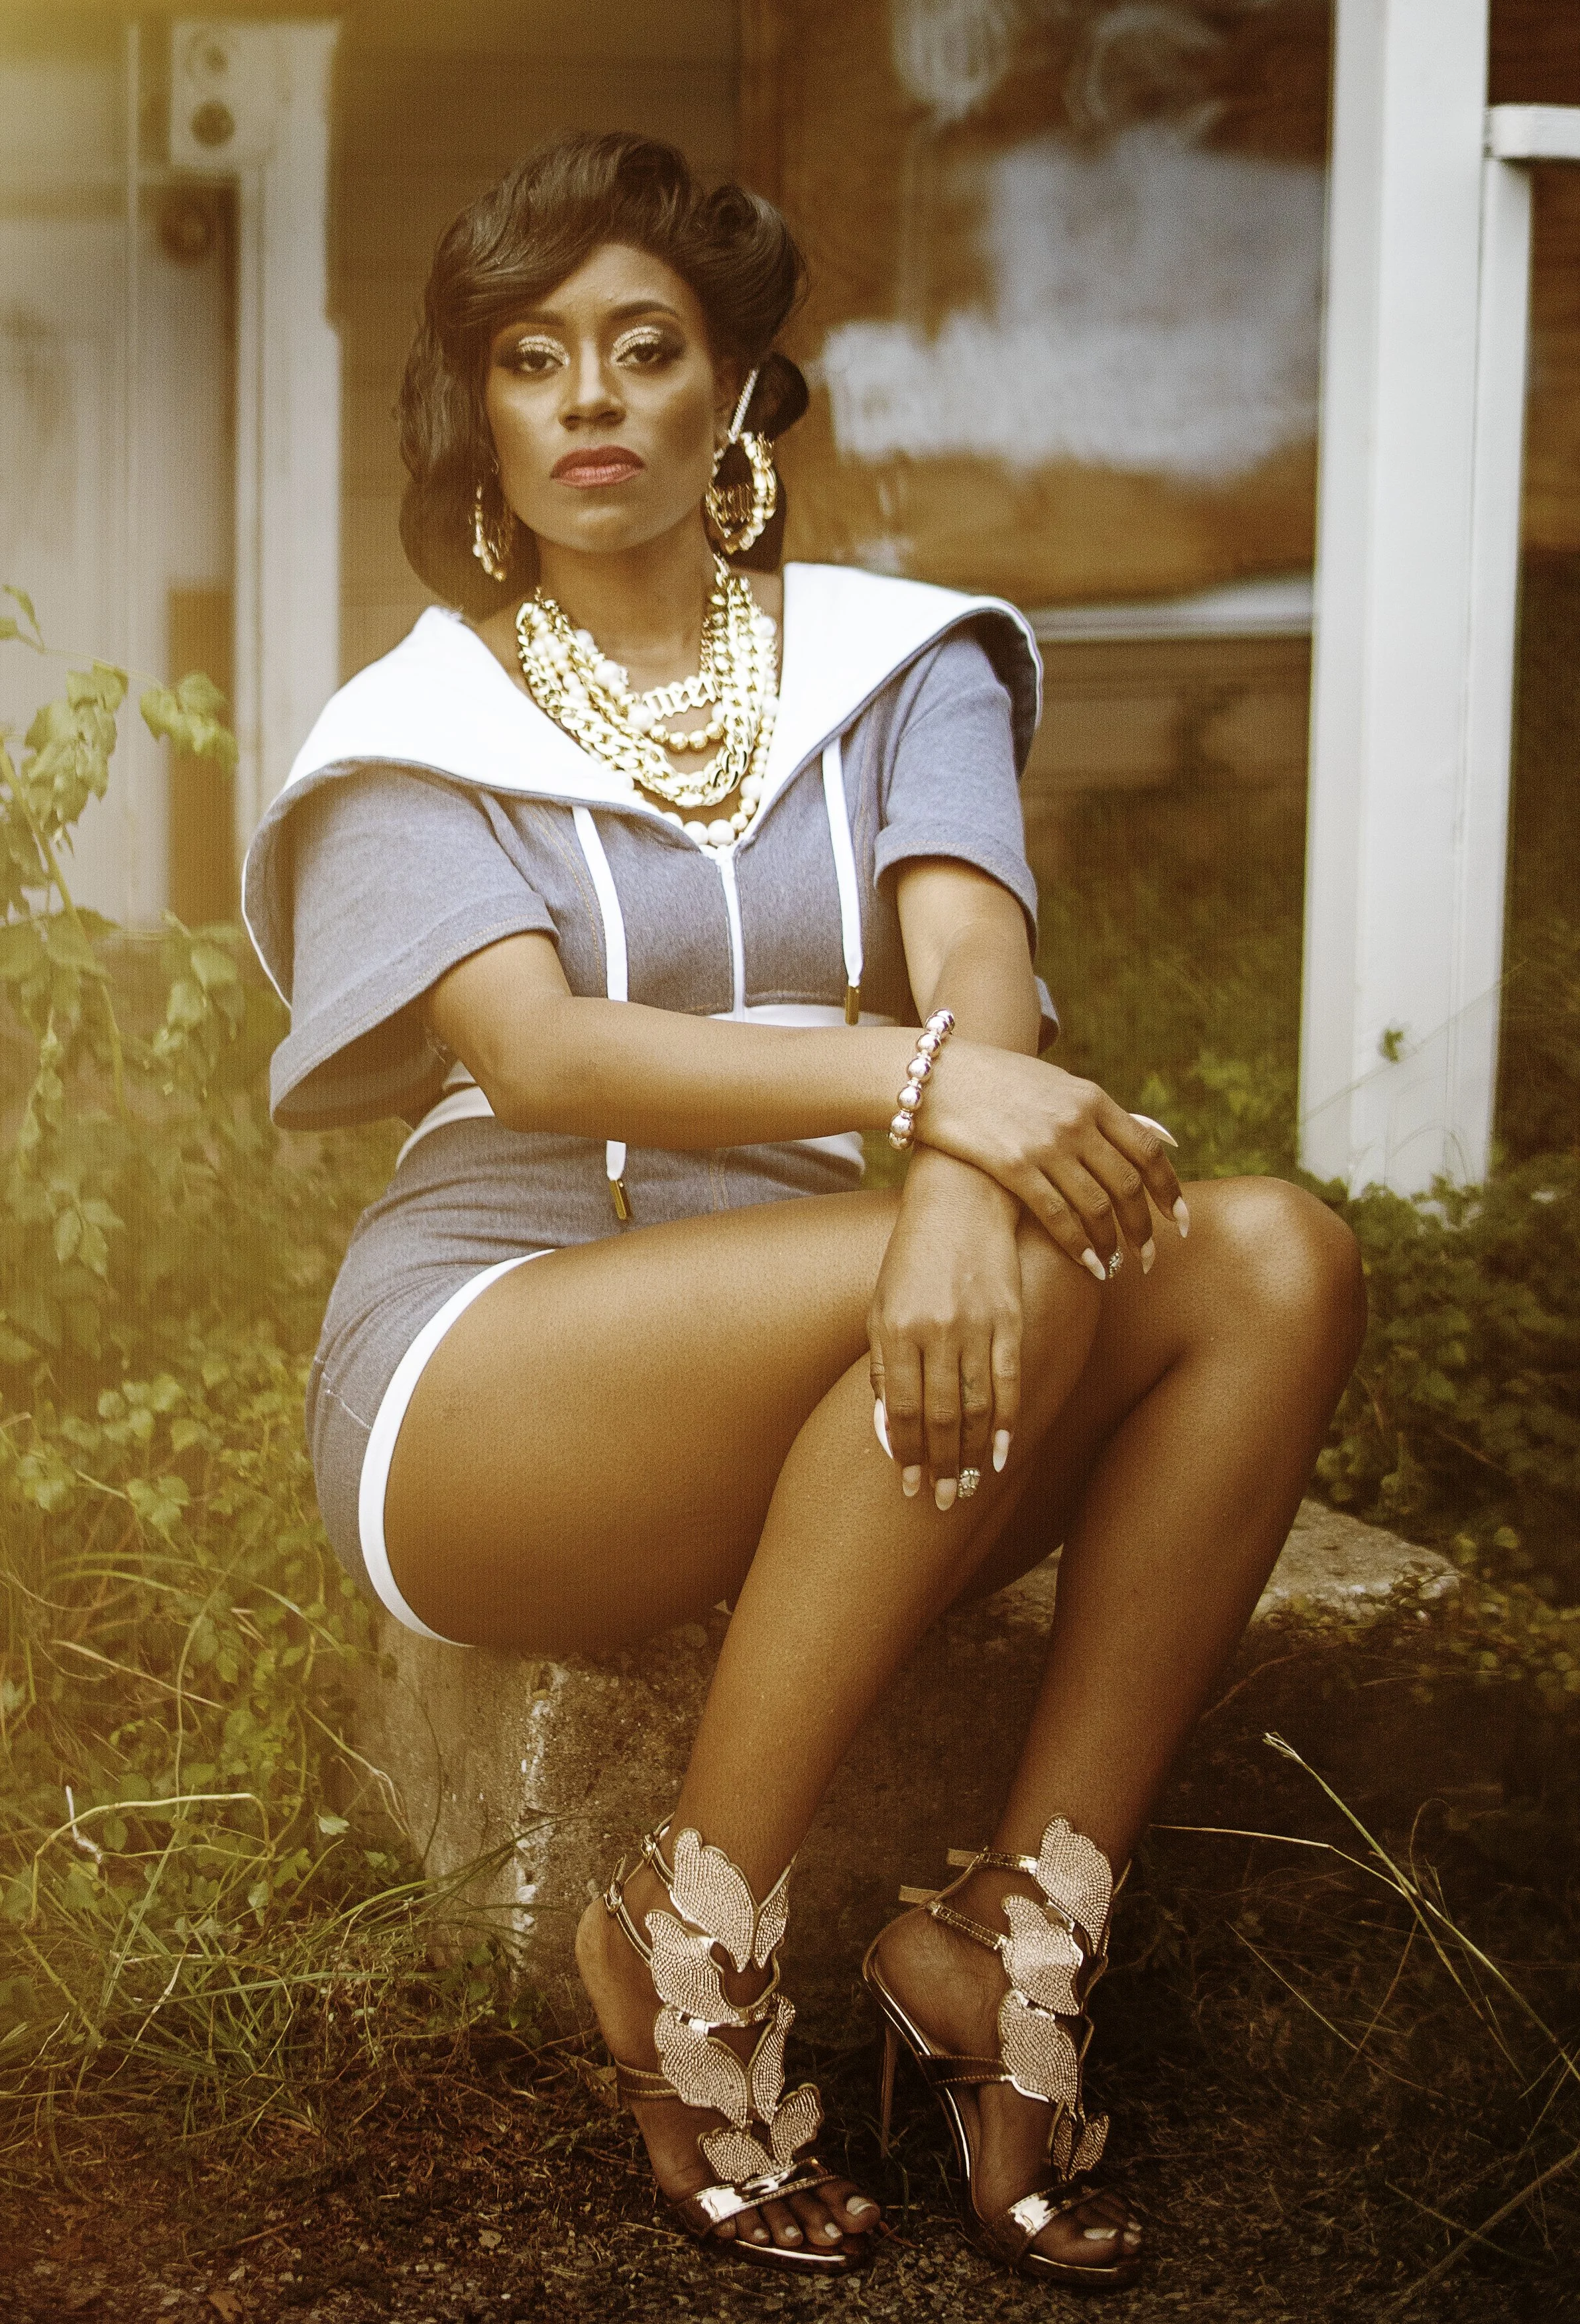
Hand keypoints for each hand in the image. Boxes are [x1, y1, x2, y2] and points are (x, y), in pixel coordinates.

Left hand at [868, 1152, 1022, 1507]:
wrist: (962, 1200)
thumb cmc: (913, 1256)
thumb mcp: (881, 1303)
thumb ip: (881, 1361)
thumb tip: (886, 1422)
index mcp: (896, 1329)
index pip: (899, 1409)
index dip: (905, 1453)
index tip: (909, 1484)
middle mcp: (936, 1331)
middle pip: (938, 1417)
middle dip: (938, 1466)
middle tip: (942, 1502)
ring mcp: (976, 1325)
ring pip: (975, 1407)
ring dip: (970, 1454)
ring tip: (967, 1487)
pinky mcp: (1011, 1317)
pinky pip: (1009, 1381)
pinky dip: (1007, 1421)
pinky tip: (1001, 1453)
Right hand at [917, 1044, 1187, 1278]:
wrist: (937, 1075)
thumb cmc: (999, 1082)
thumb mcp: (1058, 1084)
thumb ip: (1100, 1113)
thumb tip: (1154, 1139)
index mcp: (1092, 1099)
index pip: (1148, 1151)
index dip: (1170, 1191)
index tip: (1179, 1221)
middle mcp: (1076, 1122)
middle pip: (1128, 1184)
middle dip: (1144, 1228)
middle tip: (1149, 1257)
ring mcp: (1046, 1144)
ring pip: (1097, 1205)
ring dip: (1113, 1242)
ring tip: (1117, 1265)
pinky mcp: (1014, 1166)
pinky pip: (1058, 1215)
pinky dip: (1079, 1245)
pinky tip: (1089, 1265)